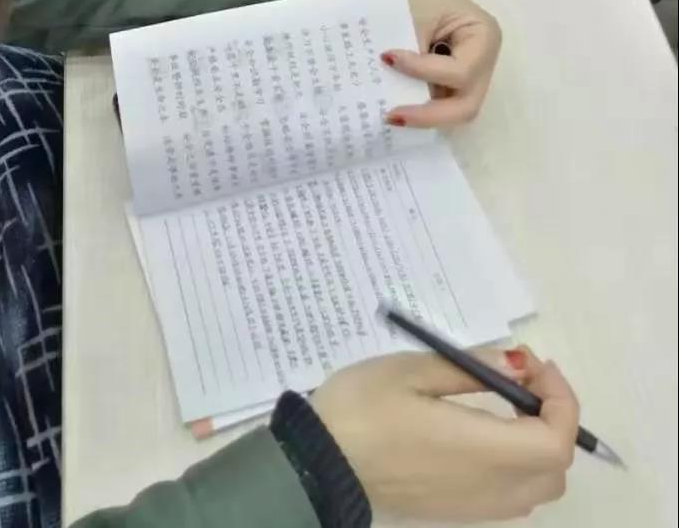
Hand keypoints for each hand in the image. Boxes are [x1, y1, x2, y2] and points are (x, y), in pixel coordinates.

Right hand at [310, 346, 578, 521]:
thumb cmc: (360, 410)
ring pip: (537, 486)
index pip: (557, 439)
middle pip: (556, 467)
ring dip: (537, 446)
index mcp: (482, 449)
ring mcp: (473, 505)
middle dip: (553, 420)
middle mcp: (489, 486)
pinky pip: (510, 497)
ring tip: (503, 407)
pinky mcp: (454, 513)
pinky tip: (480, 438)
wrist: (317, 464)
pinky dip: (517, 467)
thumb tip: (515, 364)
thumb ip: (470, 369)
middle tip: (518, 380)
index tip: (531, 365)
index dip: (561, 399)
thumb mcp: (409, 370)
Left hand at [380, 0, 501, 127]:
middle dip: (429, 115)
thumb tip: (393, 93)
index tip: (386, 57)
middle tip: (391, 116)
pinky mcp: (447, 81)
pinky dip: (418, 108)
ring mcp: (466, 74)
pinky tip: (392, 108)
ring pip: (453, 112)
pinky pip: (438, 104)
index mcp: (483, 37)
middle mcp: (482, 61)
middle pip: (465, 106)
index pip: (460, 73)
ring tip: (389, 114)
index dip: (423, 72)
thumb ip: (409, 57)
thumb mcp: (410, 18)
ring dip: (423, 116)